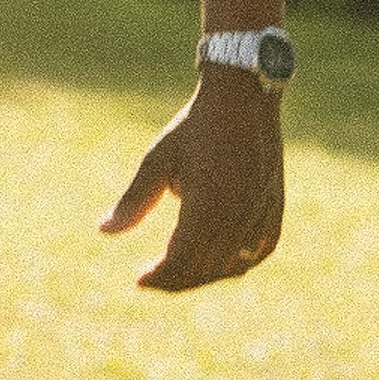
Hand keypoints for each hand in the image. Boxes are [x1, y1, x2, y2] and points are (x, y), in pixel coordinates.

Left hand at [99, 71, 282, 291]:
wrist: (242, 99)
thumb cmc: (194, 128)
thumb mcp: (157, 162)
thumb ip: (133, 202)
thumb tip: (103, 232)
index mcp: (206, 209)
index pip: (180, 262)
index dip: (158, 277)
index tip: (139, 280)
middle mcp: (237, 218)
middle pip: (205, 270)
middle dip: (176, 280)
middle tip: (153, 278)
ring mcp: (261, 215)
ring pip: (233, 266)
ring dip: (205, 275)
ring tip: (180, 270)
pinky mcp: (275, 208)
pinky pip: (259, 252)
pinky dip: (237, 262)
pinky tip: (218, 261)